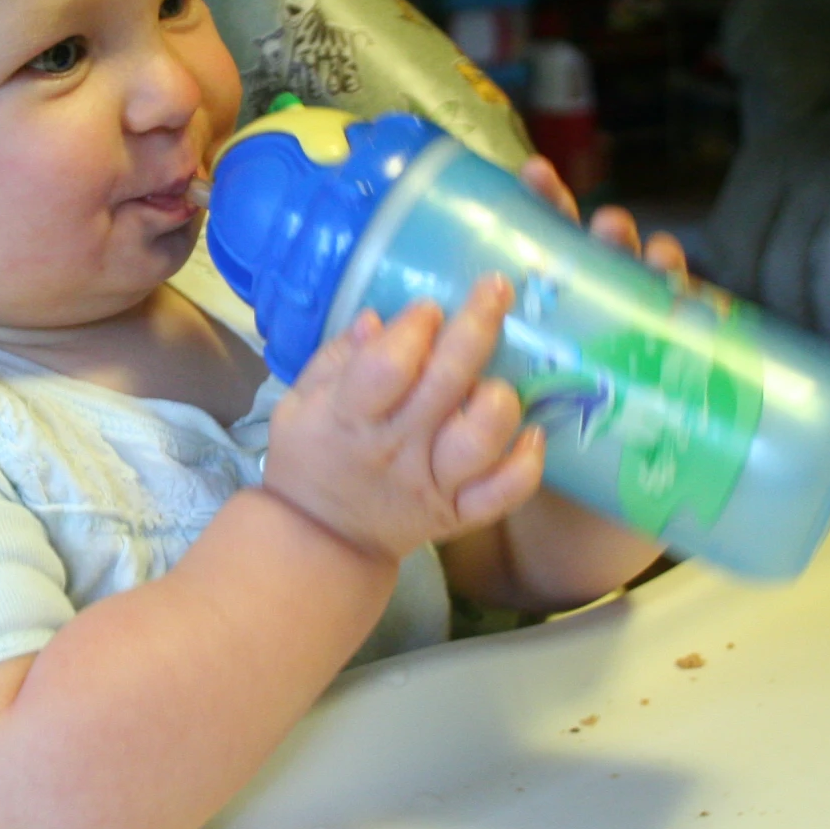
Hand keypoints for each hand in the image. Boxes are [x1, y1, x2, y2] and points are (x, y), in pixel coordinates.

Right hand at [263, 273, 547, 562]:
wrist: (322, 538)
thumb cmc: (308, 457)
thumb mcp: (297, 404)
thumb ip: (335, 358)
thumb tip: (376, 317)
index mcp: (350, 417)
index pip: (386, 367)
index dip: (413, 330)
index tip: (428, 308)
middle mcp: (397, 448)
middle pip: (445, 384)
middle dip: (476, 326)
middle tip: (496, 290)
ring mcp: (433, 483)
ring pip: (481, 440)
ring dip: (498, 401)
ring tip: (496, 383)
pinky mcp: (458, 513)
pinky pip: (503, 494)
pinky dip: (526, 465)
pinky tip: (532, 434)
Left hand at [437, 155, 688, 612]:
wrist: (548, 524)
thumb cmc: (487, 452)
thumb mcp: (442, 399)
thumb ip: (417, 357)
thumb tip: (368, 321)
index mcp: (533, 314)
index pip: (538, 246)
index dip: (540, 208)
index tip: (532, 177)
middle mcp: (585, 328)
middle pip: (600, 267)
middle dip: (608, 237)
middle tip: (607, 223)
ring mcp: (625, 363)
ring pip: (645, 308)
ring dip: (656, 278)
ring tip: (658, 261)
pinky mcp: (656, 405)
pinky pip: (685, 371)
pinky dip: (703, 342)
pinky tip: (712, 320)